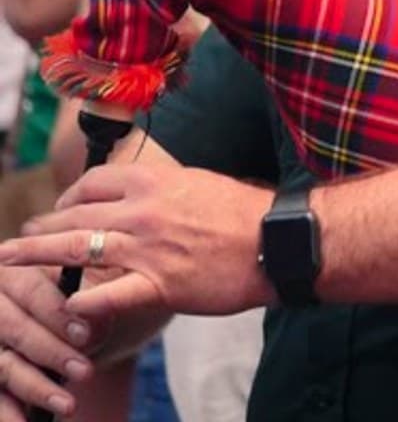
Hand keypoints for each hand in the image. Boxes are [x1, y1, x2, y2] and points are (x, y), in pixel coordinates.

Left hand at [0, 165, 273, 323]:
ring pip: (76, 248)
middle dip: (41, 228)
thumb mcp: (202, 184)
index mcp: (157, 181)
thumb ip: (168, 191)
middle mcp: (145, 209)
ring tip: (9, 262)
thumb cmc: (247, 213)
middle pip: (76, 214)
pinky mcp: (159, 283)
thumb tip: (150, 195)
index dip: (71, 196)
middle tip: (20, 239)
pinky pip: (107, 294)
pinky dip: (81, 302)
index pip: (95, 182)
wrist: (279, 239)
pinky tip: (64, 307)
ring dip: (36, 255)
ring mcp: (148, 247)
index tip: (63, 208)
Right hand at [0, 266, 97, 421]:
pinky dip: (8, 412)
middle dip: (51, 353)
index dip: (57, 314)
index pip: (32, 290)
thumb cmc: (84, 290)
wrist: (67, 317)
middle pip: (14, 329)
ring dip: (36, 387)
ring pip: (3, 365)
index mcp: (14, 269)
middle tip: (85, 372)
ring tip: (68, 405)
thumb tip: (94, 326)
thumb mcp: (92, 286)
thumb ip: (93, 298)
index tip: (86, 335)